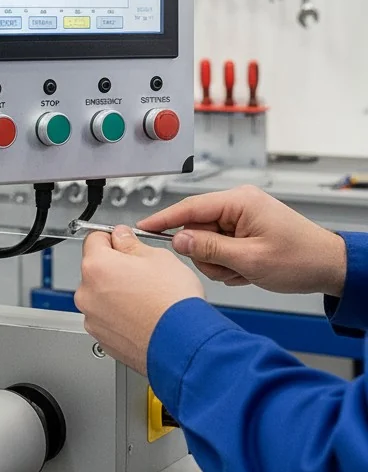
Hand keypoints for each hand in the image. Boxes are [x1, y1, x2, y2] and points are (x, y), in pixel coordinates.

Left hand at [74, 226, 204, 374]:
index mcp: (96, 266)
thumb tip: (122, 237)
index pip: (94, 239)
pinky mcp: (102, 339)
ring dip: (116, 295)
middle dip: (115, 269)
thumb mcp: (158, 257)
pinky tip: (142, 317)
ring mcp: (93, 319)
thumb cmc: (174, 304)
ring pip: (101, 297)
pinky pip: (107, 319)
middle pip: (96, 270)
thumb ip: (131, 243)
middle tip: (142, 275)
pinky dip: (120, 317)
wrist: (185, 344)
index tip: (124, 242)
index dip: (113, 239)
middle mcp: (87, 293)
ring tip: (146, 300)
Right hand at [138, 185, 346, 297]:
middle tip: (228, 268)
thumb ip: (210, 249)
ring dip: (220, 262)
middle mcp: (237, 204)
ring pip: (206, 242)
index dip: (164, 219)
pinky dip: (228, 263)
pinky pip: (219, 247)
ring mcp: (240, 217)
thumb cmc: (300, 258)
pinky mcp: (243, 229)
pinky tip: (246, 269)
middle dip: (207, 254)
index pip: (189, 207)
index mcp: (239, 202)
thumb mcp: (250, 259)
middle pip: (196, 229)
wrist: (329, 267)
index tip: (142, 227)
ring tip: (243, 270)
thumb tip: (179, 240)